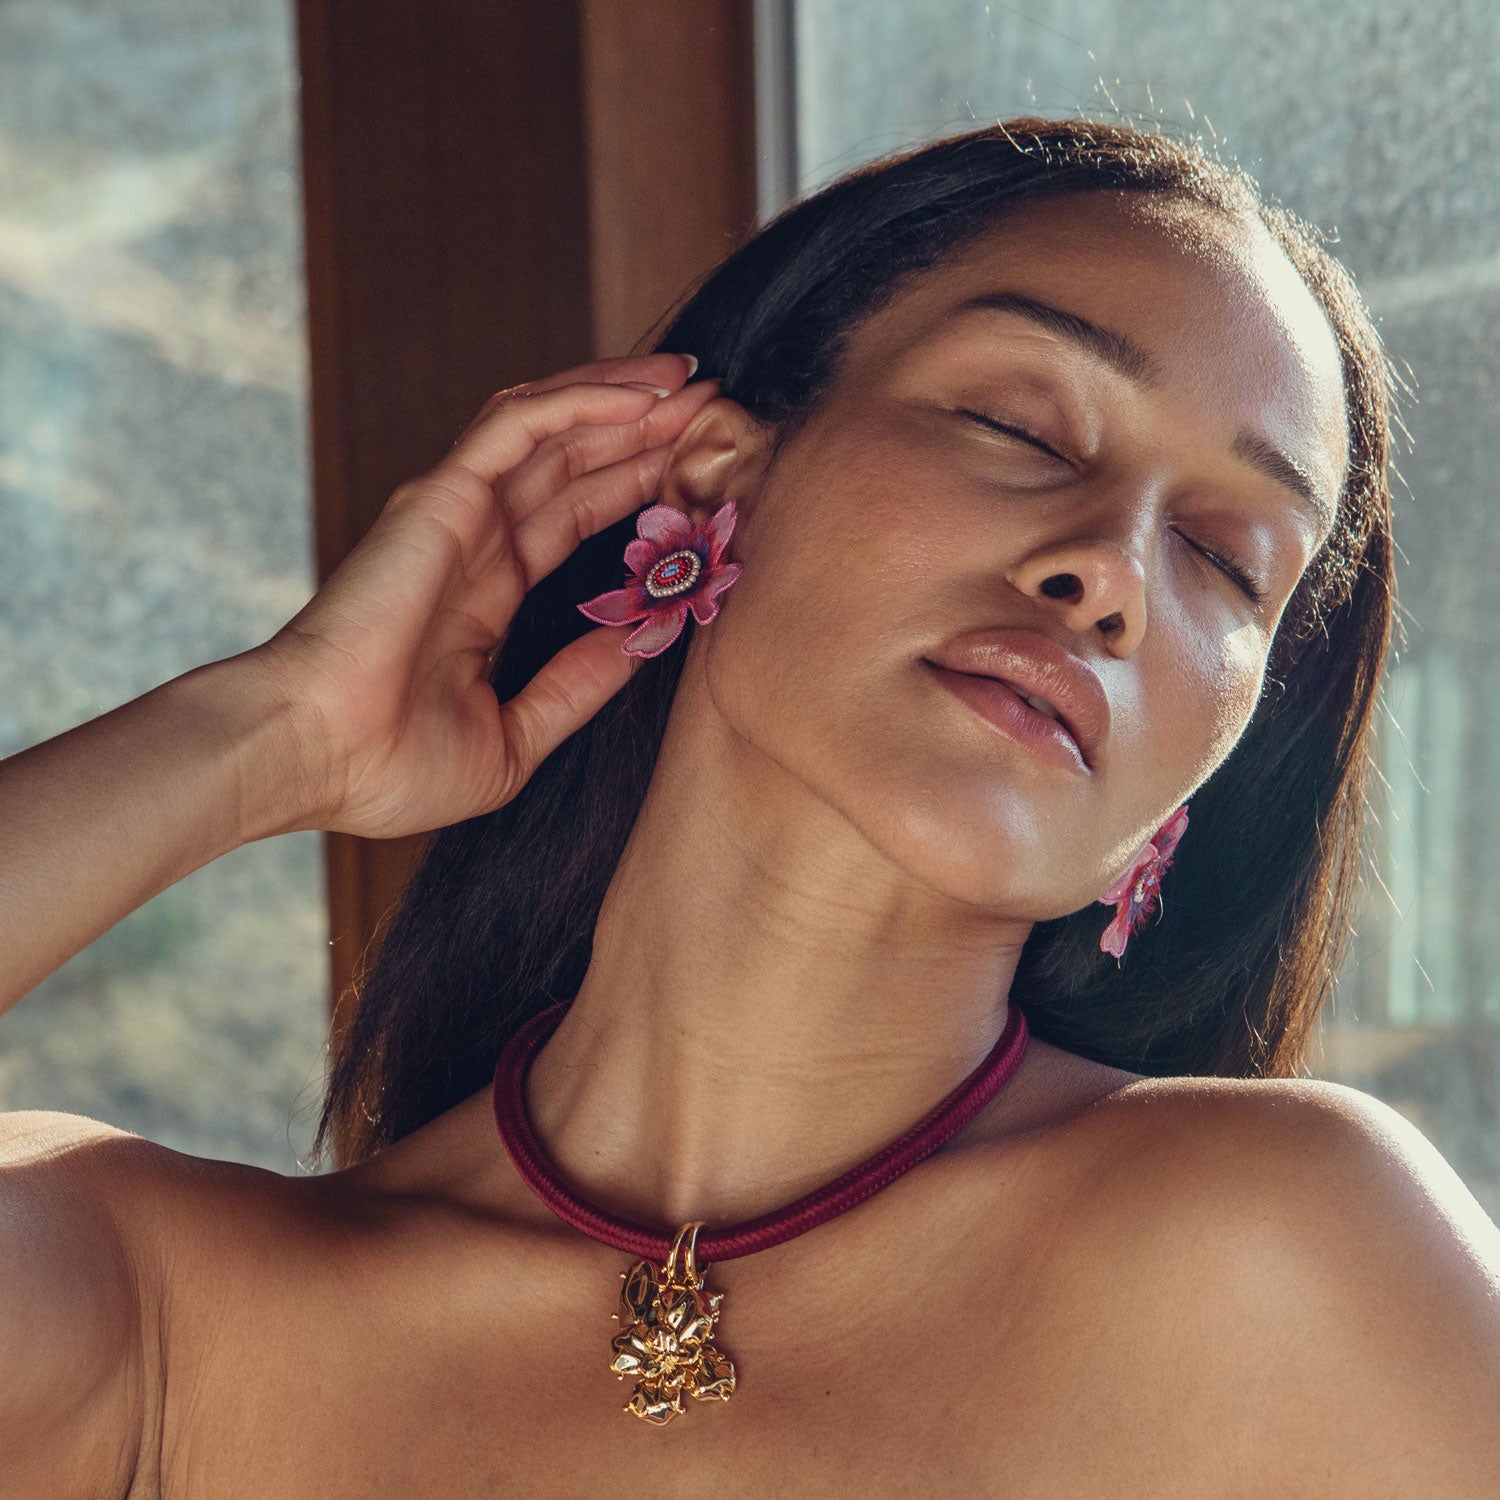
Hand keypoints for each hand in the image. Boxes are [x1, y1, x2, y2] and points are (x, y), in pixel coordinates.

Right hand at [247, 353, 718, 838]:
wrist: (314, 758)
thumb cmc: (390, 766)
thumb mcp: (516, 736)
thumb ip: (579, 684)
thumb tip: (644, 641)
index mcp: (487, 591)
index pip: (577, 515)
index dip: (639, 486)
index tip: (704, 475)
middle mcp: (475, 540)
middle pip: (576, 462)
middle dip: (648, 431)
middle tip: (718, 409)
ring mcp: (456, 511)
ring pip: (553, 427)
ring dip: (625, 399)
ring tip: (694, 383)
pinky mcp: (440, 495)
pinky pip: (518, 424)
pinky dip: (582, 400)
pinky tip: (644, 395)